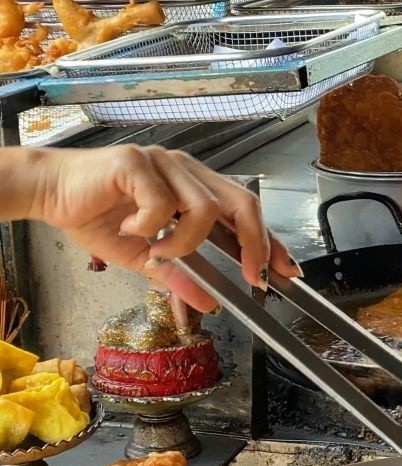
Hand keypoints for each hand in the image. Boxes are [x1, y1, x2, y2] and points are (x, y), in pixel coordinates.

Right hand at [27, 145, 299, 312]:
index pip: (246, 212)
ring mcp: (165, 163)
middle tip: (249, 276)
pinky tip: (130, 226)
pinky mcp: (138, 162)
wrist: (50, 193)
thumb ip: (179, 275)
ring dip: (185, 242)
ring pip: (204, 209)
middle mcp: (186, 170)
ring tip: (158, 249)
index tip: (287, 270)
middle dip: (254, 244)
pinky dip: (150, 225)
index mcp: (195, 187)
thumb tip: (210, 302)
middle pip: (242, 203)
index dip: (270, 241)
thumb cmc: (96, 216)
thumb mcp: (145, 257)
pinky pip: (163, 202)